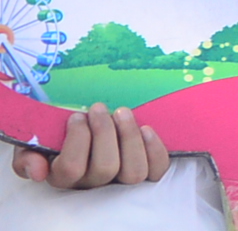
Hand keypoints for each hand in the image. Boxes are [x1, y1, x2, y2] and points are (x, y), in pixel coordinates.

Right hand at [13, 106, 167, 187]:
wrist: (79, 129)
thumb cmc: (55, 136)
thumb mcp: (32, 144)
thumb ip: (27, 156)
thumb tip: (37, 171)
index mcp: (63, 178)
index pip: (71, 168)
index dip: (77, 139)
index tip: (77, 115)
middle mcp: (92, 184)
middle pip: (105, 168)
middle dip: (104, 132)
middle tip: (98, 107)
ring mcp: (120, 181)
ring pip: (133, 172)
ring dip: (130, 138)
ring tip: (121, 112)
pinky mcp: (144, 171)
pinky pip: (156, 170)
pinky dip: (155, 150)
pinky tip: (146, 128)